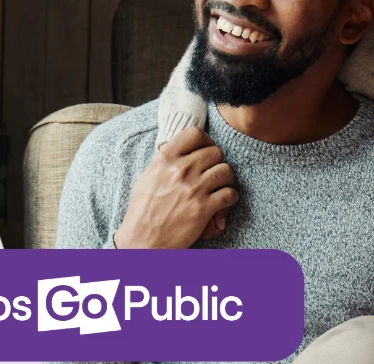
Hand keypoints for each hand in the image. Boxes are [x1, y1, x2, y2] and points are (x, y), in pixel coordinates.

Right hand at [112, 127, 237, 248]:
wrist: (143, 241)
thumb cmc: (143, 211)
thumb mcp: (147, 177)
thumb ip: (165, 162)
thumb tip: (182, 151)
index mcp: (165, 159)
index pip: (196, 133)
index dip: (206, 141)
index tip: (206, 150)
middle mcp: (181, 170)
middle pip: (216, 152)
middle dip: (217, 162)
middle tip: (213, 173)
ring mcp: (194, 188)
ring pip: (226, 170)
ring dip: (226, 179)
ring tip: (219, 187)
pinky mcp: (204, 208)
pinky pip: (230, 194)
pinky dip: (230, 198)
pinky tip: (222, 202)